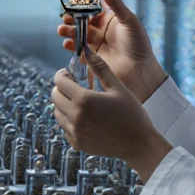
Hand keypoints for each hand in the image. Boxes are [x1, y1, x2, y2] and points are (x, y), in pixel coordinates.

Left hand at [51, 48, 172, 182]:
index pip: (59, 81)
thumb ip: (100, 68)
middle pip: (54, 96)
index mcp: (84, 100)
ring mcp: (74, 132)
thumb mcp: (118, 87)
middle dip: (62, 88)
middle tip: (76, 87)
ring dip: (64, 104)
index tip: (71, 74)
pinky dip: (70, 120)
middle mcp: (75, 116)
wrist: (139, 144)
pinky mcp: (77, 143)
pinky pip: (64, 127)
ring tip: (82, 102)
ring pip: (57, 112)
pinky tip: (86, 117)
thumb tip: (86, 50)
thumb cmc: (132, 113)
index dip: (63, 74)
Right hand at [59, 0, 167, 102]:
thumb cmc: (138, 44)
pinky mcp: (91, 58)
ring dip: (68, 31)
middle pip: (81, 22)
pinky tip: (68, 43)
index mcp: (109, 20)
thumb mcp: (129, 20)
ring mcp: (95, 44)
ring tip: (62, 30)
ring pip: (77, 34)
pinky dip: (70, 45)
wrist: (140, 70)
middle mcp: (100, 31)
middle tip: (66, 18)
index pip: (91, 10)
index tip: (72, 3)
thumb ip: (115, 4)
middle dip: (71, 19)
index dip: (81, 7)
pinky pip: (77, 50)